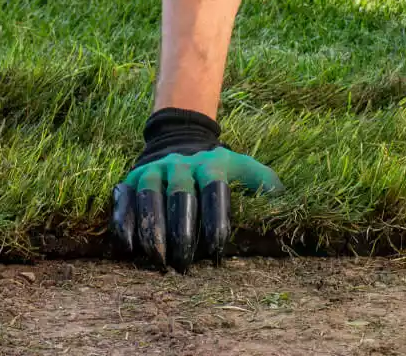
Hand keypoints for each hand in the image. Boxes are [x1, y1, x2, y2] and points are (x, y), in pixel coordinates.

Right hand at [110, 109, 280, 270]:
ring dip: (153, 232)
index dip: (215, 220)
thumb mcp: (242, 167)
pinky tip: (130, 249)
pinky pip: (123, 202)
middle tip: (184, 265)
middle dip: (182, 232)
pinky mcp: (129, 180)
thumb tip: (283, 201)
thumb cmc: (216, 167)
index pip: (214, 189)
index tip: (216, 251)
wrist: (178, 141)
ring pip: (149, 198)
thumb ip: (263, 181)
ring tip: (159, 261)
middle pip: (179, 195)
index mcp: (210, 163)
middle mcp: (178, 164)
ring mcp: (151, 170)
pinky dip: (124, 224)